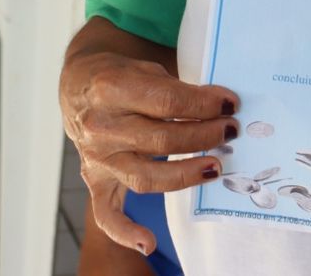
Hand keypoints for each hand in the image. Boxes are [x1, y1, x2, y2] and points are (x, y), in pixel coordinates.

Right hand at [61, 30, 240, 254]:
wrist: (80, 86)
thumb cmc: (121, 75)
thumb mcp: (145, 68)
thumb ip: (176, 89)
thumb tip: (219, 108)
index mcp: (111, 89)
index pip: (166, 101)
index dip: (203, 104)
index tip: (230, 104)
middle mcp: (101, 127)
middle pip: (161, 140)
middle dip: (203, 135)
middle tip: (230, 131)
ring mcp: (97, 157)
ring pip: (145, 176)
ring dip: (185, 174)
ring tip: (216, 166)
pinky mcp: (95, 180)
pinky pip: (106, 213)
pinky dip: (125, 232)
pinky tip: (147, 242)